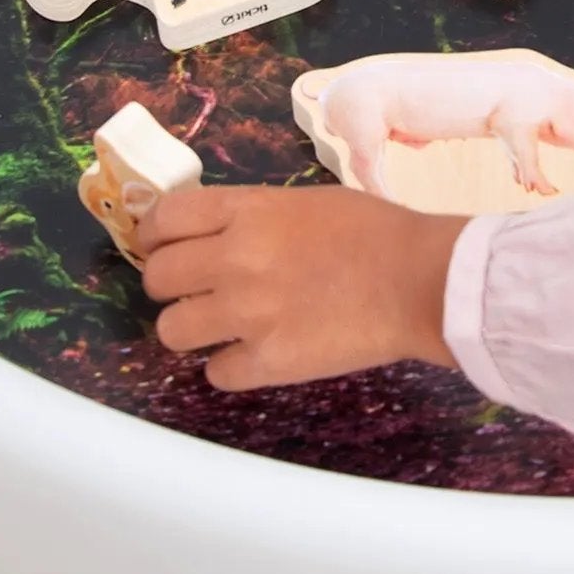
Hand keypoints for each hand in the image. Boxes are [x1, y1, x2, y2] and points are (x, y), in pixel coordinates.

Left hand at [138, 185, 467, 390]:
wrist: (419, 279)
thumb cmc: (376, 231)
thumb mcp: (305, 200)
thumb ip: (254, 215)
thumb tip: (215, 233)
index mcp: (248, 211)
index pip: (164, 218)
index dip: (155, 234)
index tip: (163, 244)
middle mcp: (235, 259)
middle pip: (156, 277)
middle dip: (169, 283)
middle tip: (194, 288)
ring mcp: (247, 314)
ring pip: (171, 330)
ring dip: (191, 327)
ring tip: (220, 324)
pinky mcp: (267, 362)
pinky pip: (214, 373)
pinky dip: (231, 365)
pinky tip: (255, 352)